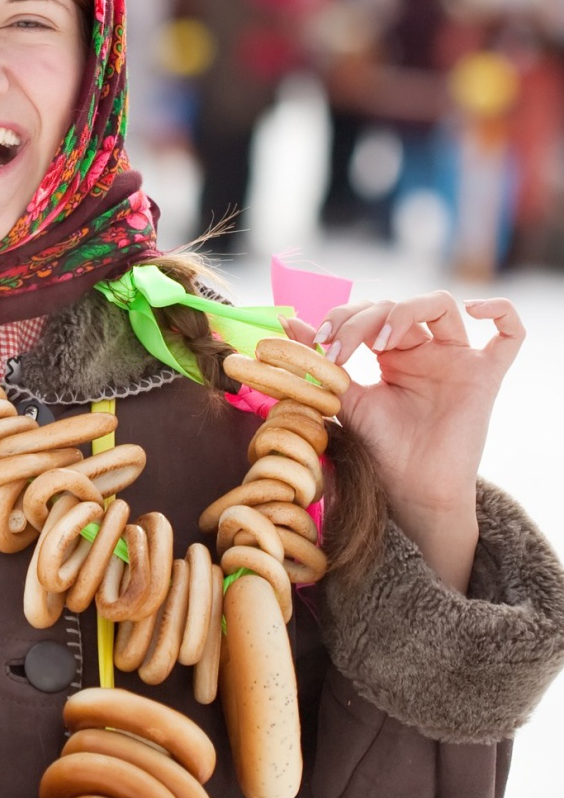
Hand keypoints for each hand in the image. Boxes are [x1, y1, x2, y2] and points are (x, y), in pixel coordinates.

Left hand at [285, 292, 523, 590]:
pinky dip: (501, 311)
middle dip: (361, 319)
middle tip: (338, 349)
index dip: (342, 318)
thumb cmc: (379, 450)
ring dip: (405, 311)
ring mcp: (456, 361)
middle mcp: (425, 352)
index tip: (315, 341)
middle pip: (396, 305)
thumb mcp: (344, 399)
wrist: (409, 492)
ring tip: (380, 340)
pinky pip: (510, 335)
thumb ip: (322, 363)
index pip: (369, 312)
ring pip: (440, 306)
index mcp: (392, 354)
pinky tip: (476, 309)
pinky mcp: (484, 377)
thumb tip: (287, 324)